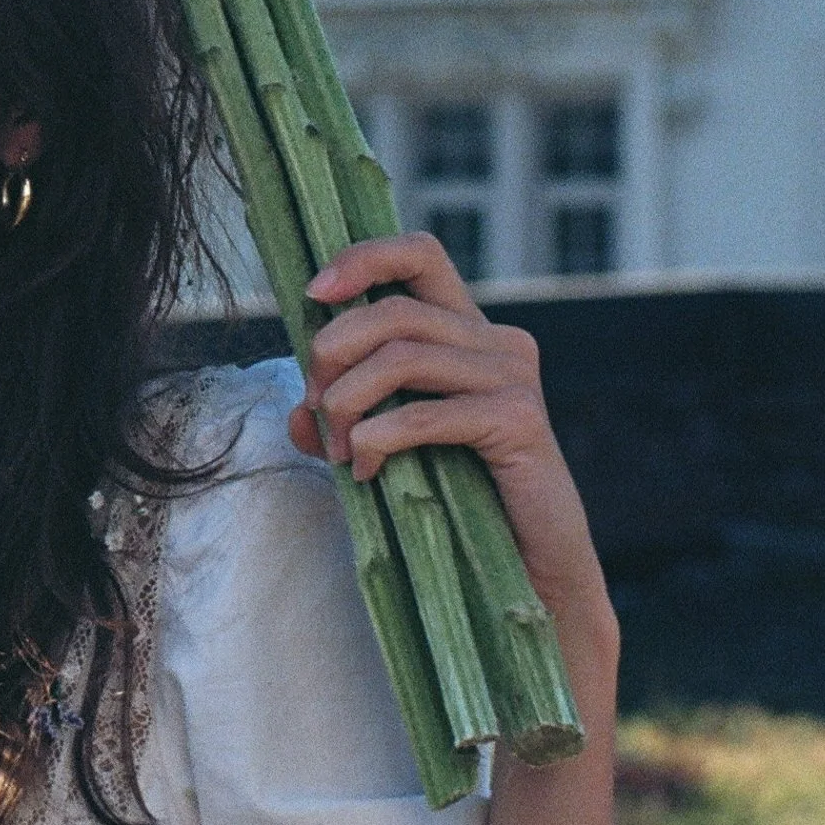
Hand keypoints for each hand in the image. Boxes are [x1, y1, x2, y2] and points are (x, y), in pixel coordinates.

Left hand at [289, 234, 610, 635]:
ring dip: (349, 403)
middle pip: (395, 310)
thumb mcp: (389, 449)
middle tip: (316, 406)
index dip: (362, 259)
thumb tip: (296, 412)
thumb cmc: (459, 503)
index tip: (312, 293)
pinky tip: (368, 472)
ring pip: (402, 355)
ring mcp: (514, 376)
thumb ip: (343, 421)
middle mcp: (498, 341)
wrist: (528, 569)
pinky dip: (379, 439)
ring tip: (340, 450)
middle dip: (333, 352)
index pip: (419, 255)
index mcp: (468, 333)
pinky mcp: (518, 419)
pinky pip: (424, 413)